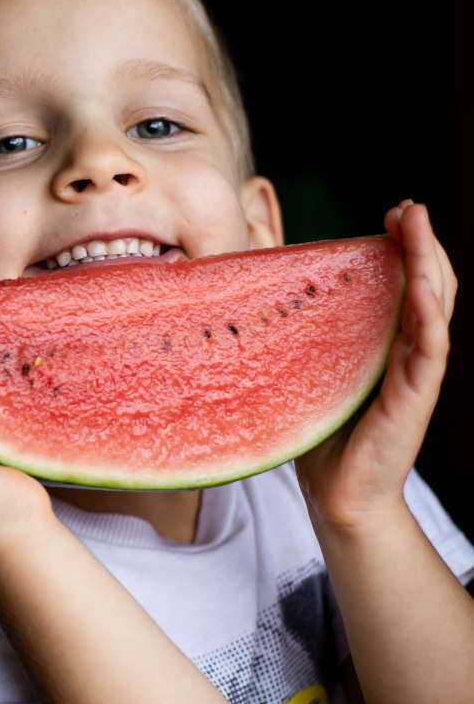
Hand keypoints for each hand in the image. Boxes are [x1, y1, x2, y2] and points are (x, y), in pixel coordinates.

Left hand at [295, 200, 456, 531]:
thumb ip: (306, 330)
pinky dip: (427, 315)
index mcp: (389, 341)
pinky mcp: (415, 399)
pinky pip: (429, 350)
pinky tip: (418, 286)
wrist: (336, 496)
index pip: (409, 282)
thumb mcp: (311, 367)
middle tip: (407, 207)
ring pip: (435, 307)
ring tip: (417, 225)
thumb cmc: (322, 432)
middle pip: (429, 284)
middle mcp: (409, 351)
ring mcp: (417, 374)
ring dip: (428, 262)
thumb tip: (268, 285)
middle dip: (421, 241)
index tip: (393, 213)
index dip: (407, 245)